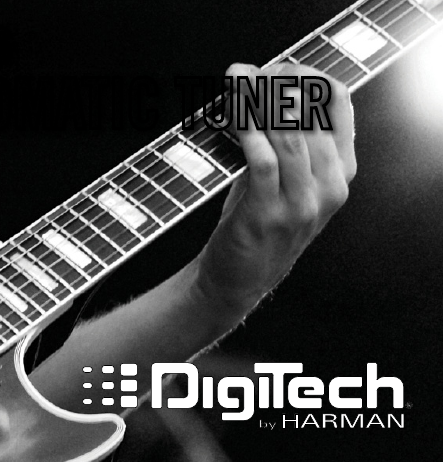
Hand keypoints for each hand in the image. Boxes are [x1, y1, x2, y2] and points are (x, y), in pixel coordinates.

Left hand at [196, 63, 355, 320]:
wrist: (238, 280)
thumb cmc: (259, 224)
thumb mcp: (289, 182)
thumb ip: (291, 143)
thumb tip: (268, 90)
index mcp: (340, 173)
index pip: (339, 106)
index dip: (306, 79)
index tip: (276, 68)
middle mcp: (329, 187)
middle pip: (311, 115)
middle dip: (276, 86)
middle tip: (246, 74)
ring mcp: (302, 203)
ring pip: (289, 135)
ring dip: (258, 104)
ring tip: (236, 86)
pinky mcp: (268, 213)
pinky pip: (263, 160)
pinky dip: (248, 133)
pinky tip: (234, 117)